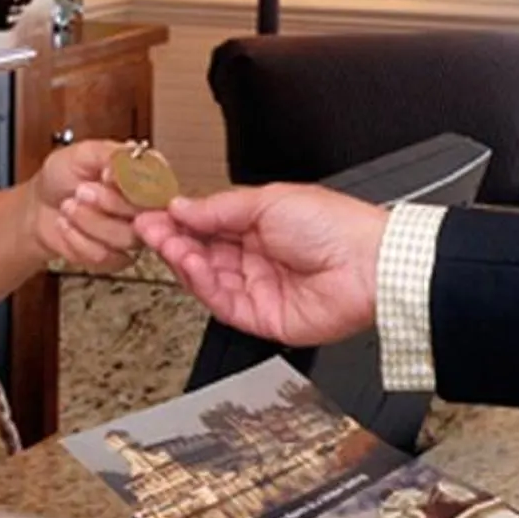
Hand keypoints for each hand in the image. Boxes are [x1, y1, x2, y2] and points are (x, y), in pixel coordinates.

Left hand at [31, 139, 139, 270]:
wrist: (38, 206)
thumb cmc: (63, 176)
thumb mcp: (83, 153)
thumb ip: (111, 154)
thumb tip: (131, 159)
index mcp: (145, 176)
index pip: (160, 186)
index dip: (134, 185)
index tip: (105, 176)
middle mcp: (144, 208)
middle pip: (144, 215)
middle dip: (106, 203)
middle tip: (81, 191)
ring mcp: (132, 235)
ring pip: (124, 238)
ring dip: (88, 221)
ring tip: (68, 207)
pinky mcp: (116, 258)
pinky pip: (105, 256)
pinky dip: (77, 239)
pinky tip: (67, 226)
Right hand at [133, 185, 386, 347]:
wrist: (369, 265)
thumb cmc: (337, 226)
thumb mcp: (269, 200)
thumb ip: (219, 208)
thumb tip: (182, 206)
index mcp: (260, 225)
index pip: (207, 224)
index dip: (179, 220)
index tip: (153, 212)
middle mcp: (256, 258)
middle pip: (201, 252)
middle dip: (173, 238)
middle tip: (149, 227)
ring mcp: (258, 288)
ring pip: (206, 278)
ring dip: (182, 259)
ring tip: (168, 242)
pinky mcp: (261, 317)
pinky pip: (221, 302)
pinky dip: (201, 283)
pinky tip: (190, 263)